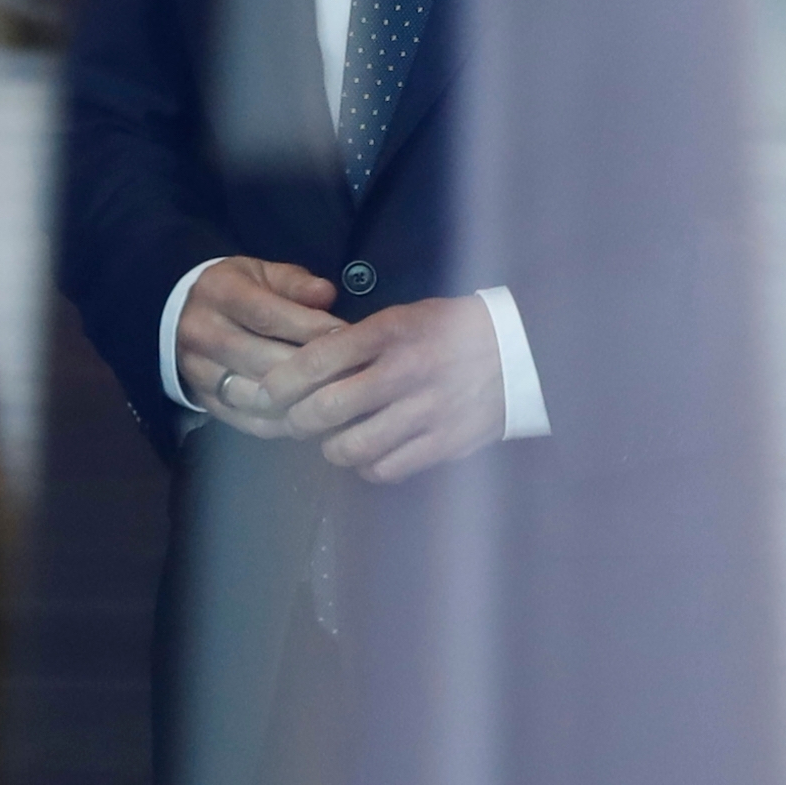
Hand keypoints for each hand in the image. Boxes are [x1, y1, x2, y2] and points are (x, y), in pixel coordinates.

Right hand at [175, 256, 343, 429]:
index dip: (312, 329)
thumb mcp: (260, 273)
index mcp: (218, 292)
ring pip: (259, 397)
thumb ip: (295, 283)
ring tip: (338, 401)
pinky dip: (285, 425)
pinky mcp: (204, 401)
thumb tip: (327, 295)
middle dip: (316, 371)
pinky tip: (312, 418)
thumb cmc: (234, 292)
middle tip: (356, 375)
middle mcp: (203, 332)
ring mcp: (199, 371)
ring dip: (302, 402)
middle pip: (266, 361)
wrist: (180, 316)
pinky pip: (249, 422)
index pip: (268, 316)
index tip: (350, 338)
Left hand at [243, 293, 506, 482]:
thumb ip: (357, 340)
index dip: (283, 380)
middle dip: (297, 419)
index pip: (318, 358)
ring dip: (331, 448)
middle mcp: (405, 372)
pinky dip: (368, 466)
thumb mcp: (401, 317)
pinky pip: (389, 467)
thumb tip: (305, 364)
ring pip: (355, 445)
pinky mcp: (447, 443)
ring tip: (328, 442)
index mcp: (388, 332)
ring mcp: (427, 411)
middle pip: (328, 407)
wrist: (517, 352)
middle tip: (291, 421)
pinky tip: (366, 455)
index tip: (267, 390)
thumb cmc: (448, 330)